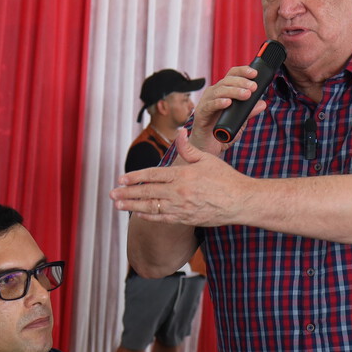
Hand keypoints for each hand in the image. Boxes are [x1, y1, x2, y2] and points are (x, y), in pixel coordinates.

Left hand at [109, 129, 249, 225]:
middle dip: (127, 193)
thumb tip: (180, 132)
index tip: (121, 179)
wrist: (239, 201)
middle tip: (112, 193)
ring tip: (118, 205)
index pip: (152, 175)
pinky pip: (162, 218)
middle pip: (147, 192)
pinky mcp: (185, 219)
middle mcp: (178, 192)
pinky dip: (149, 216)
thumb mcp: (207, 158)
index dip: (135, 177)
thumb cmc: (225, 178)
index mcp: (182, 174)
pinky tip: (139, 214)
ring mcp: (181, 207)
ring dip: (132, 206)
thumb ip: (188, 148)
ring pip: (151, 207)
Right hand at [186, 65, 268, 150]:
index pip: (232, 75)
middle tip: (253, 87)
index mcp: (222, 91)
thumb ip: (249, 111)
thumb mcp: (239, 121)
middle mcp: (213, 94)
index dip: (242, 71)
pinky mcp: (201, 114)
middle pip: (226, 81)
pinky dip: (219, 103)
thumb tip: (263, 103)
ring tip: (246, 95)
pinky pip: (209, 105)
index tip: (255, 74)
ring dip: (234, 91)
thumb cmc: (221, 131)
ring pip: (219, 91)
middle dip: (241, 82)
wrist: (208, 148)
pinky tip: (228, 103)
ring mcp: (206, 103)